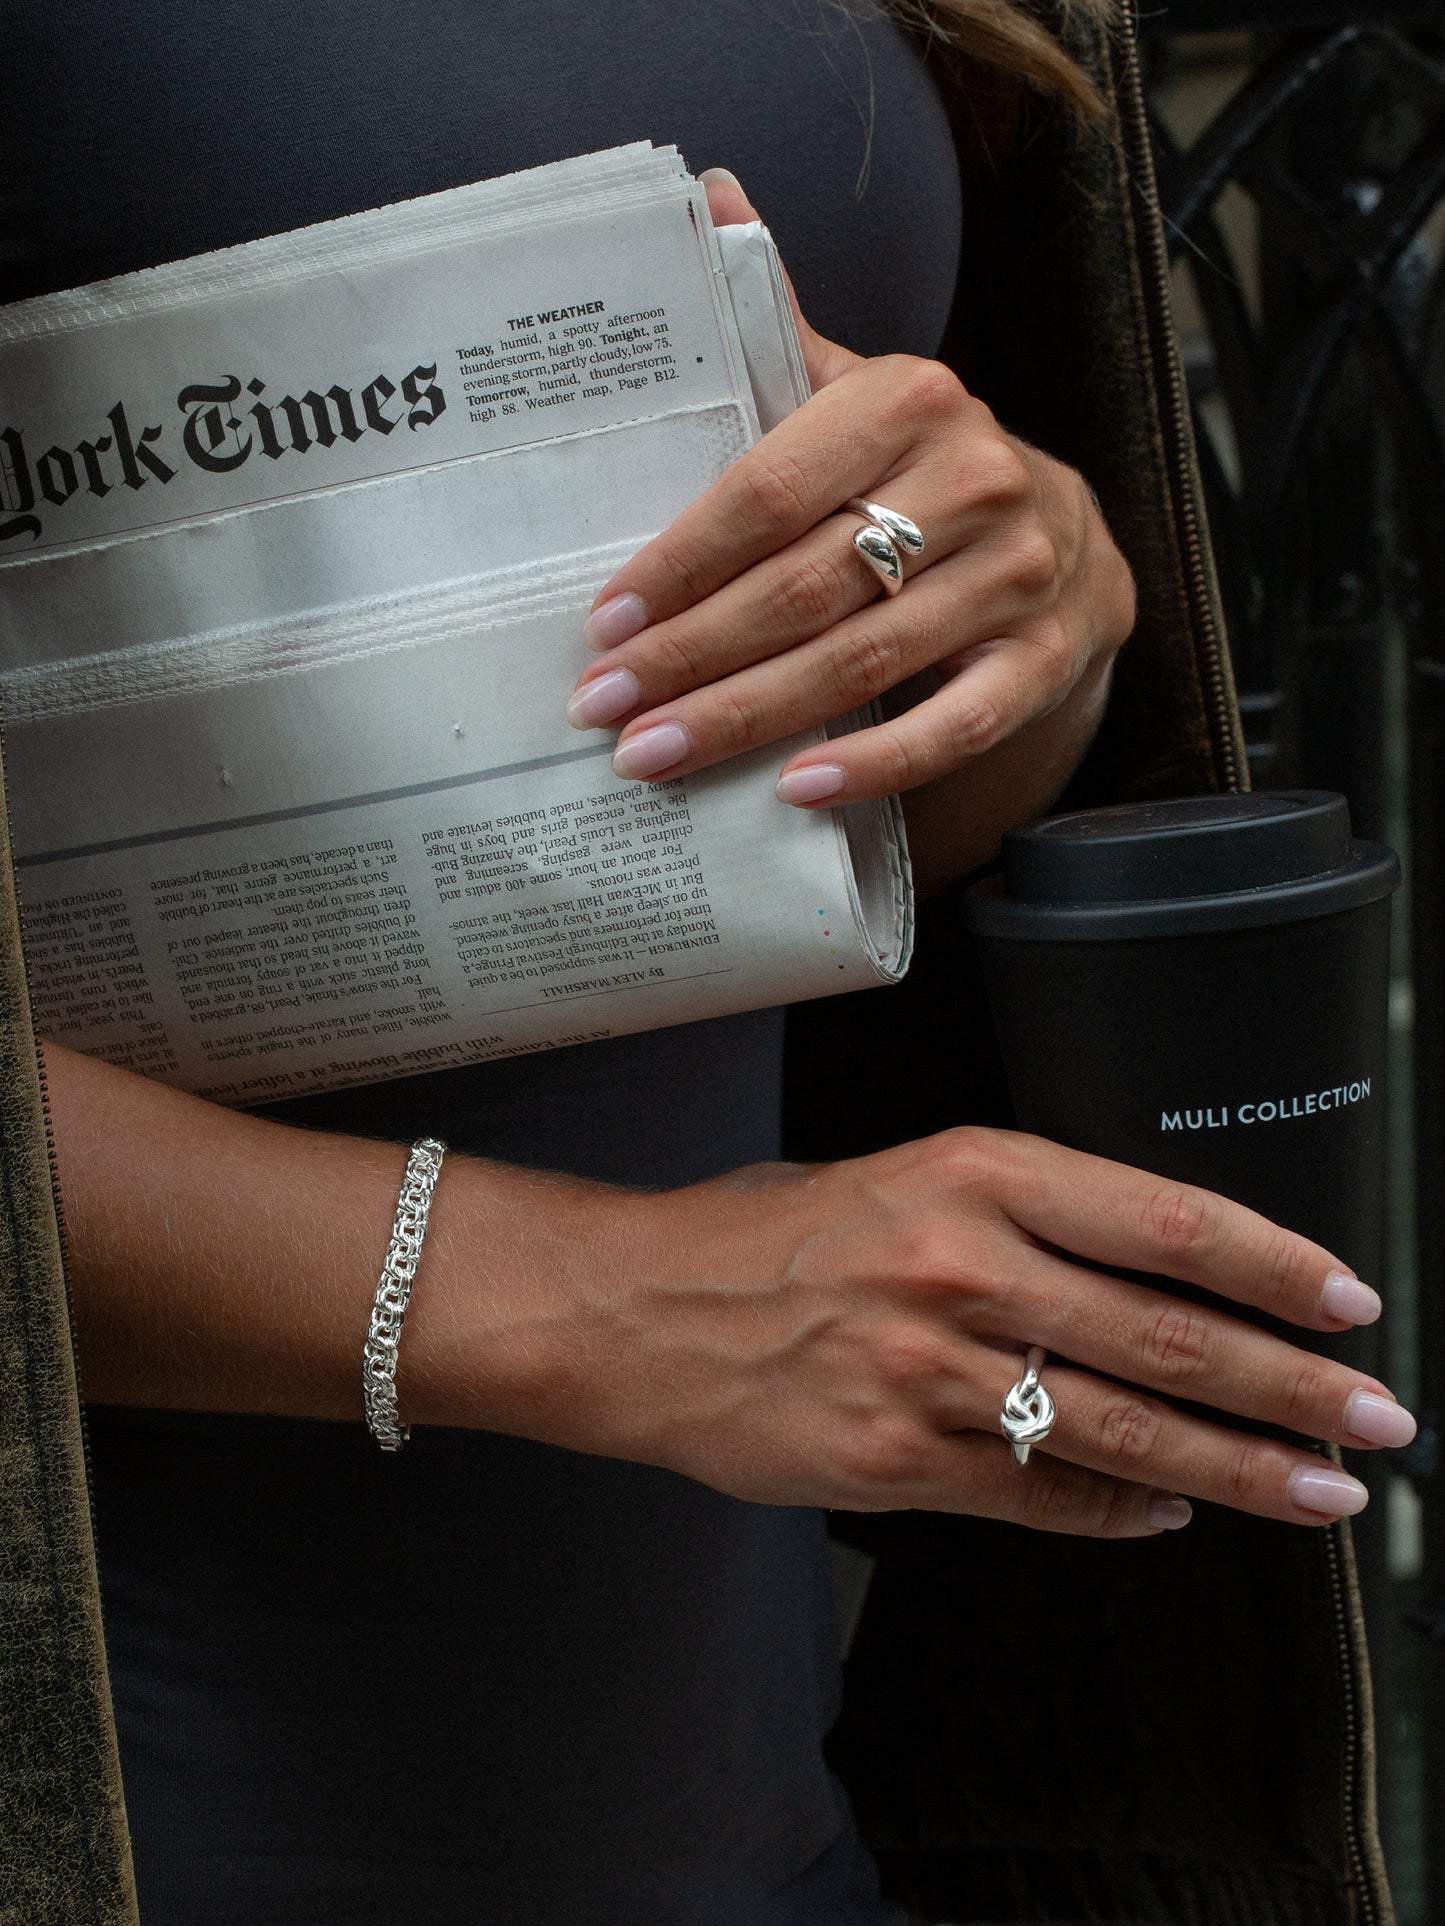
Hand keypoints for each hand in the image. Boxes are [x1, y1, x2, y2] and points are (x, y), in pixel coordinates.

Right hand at [481, 1128, 1409, 1535]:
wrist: (636, 1310)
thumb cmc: (761, 1233)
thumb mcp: (896, 1174)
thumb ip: (1018, 1216)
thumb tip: (1146, 1274)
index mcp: (969, 1173)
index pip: (1165, 1220)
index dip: (1276, 1267)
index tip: (1346, 1303)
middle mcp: (962, 1268)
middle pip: (1170, 1338)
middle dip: (1295, 1390)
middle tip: (1377, 1420)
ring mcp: (930, 1375)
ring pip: (1125, 1434)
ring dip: (1241, 1475)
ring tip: (1322, 1495)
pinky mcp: (897, 1465)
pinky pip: (1043, 1502)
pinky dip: (1124, 1517)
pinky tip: (1175, 1519)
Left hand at [565, 170, 1134, 818]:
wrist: (1063, 538)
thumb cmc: (919, 469)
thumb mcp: (858, 392)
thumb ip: (777, 328)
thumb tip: (706, 193)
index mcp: (912, 398)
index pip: (771, 488)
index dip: (681, 559)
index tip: (604, 619)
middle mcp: (976, 478)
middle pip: (806, 585)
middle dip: (691, 655)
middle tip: (604, 709)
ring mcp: (1017, 575)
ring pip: (865, 660)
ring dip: (750, 718)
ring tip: (655, 756)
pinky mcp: (1045, 660)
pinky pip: (954, 727)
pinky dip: (874, 764)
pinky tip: (795, 791)